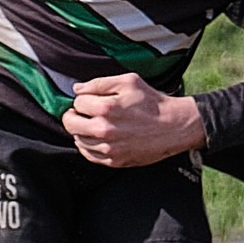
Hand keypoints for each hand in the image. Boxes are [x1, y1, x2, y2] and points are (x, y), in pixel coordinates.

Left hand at [62, 72, 205, 166]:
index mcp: (106, 108)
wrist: (173, 127)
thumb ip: (99, 83)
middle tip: (82, 113)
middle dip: (73, 115)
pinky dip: (88, 146)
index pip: (77, 102)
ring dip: (81, 131)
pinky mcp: (114, 160)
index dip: (83, 99)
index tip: (91, 100)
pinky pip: (89, 155)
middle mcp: (104, 129)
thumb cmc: (152, 102)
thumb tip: (77, 89)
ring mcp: (108, 147)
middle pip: (70, 123)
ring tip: (92, 124)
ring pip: (78, 139)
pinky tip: (97, 138)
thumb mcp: (128, 82)